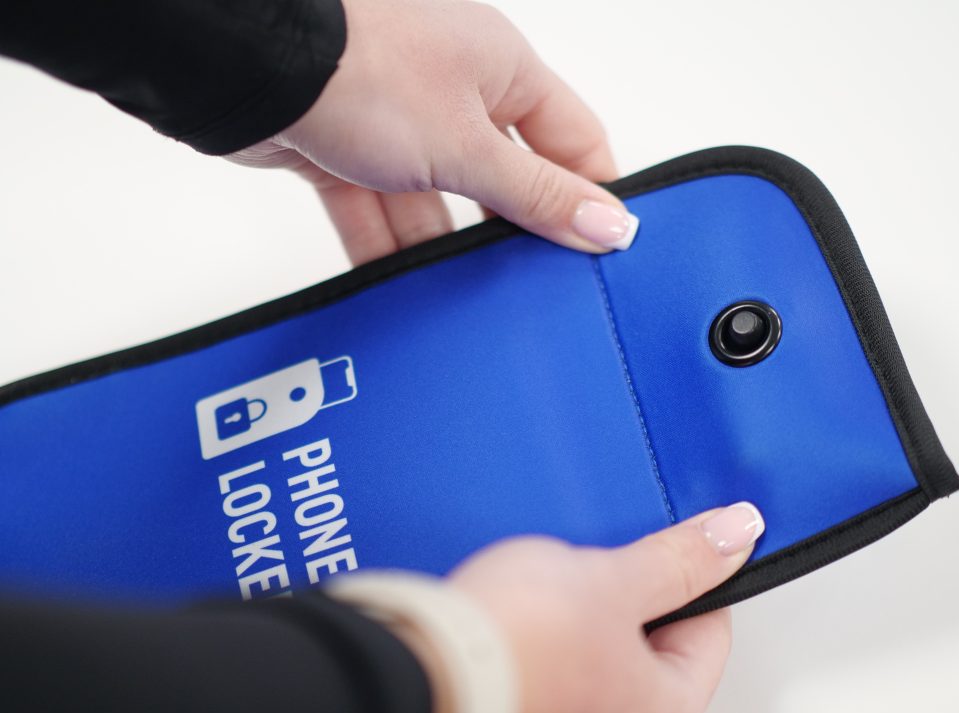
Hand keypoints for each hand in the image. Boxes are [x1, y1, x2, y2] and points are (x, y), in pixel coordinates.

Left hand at [228, 0, 635, 265]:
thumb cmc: (359, 70)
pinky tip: (395, 292)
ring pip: (437, 203)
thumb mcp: (467, 144)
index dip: (591, 194)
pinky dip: (385, 249)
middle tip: (530, 286)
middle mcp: (455, 93)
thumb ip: (536, 193)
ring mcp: (400, 124)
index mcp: (502, 71)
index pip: (573, 140)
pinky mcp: (349, 153)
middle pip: (504, 179)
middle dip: (510, 232)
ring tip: (459, 300)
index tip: (603, 251)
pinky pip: (380, 212)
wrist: (247, 63)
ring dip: (440, 249)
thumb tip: (609, 224)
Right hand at [442, 502, 765, 712]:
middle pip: (651, 658)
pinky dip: (541, 663)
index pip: (708, 633)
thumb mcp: (609, 579)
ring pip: (598, 674)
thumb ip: (678, 560)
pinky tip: (516, 639)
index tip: (650, 558)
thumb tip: (737, 534)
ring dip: (578, 637)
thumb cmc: (511, 644)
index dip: (680, 580)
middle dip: (623, 610)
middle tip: (585, 584)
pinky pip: (552, 692)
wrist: (419, 678)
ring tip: (542, 609)